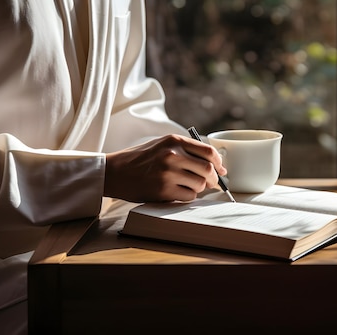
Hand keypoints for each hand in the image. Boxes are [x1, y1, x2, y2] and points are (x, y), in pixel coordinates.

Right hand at [104, 134, 226, 202]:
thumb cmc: (141, 159)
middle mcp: (172, 155)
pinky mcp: (163, 190)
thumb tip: (216, 166)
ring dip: (199, 188)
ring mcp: (168, 173)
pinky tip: (177, 192)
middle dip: (214, 179)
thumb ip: (187, 151)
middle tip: (212, 183)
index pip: (208, 152)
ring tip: (187, 186)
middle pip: (208, 170)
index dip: (219, 163)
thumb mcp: (163, 145)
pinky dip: (187, 196)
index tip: (221, 170)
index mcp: (174, 141)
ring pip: (200, 185)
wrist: (115, 172)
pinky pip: (188, 196)